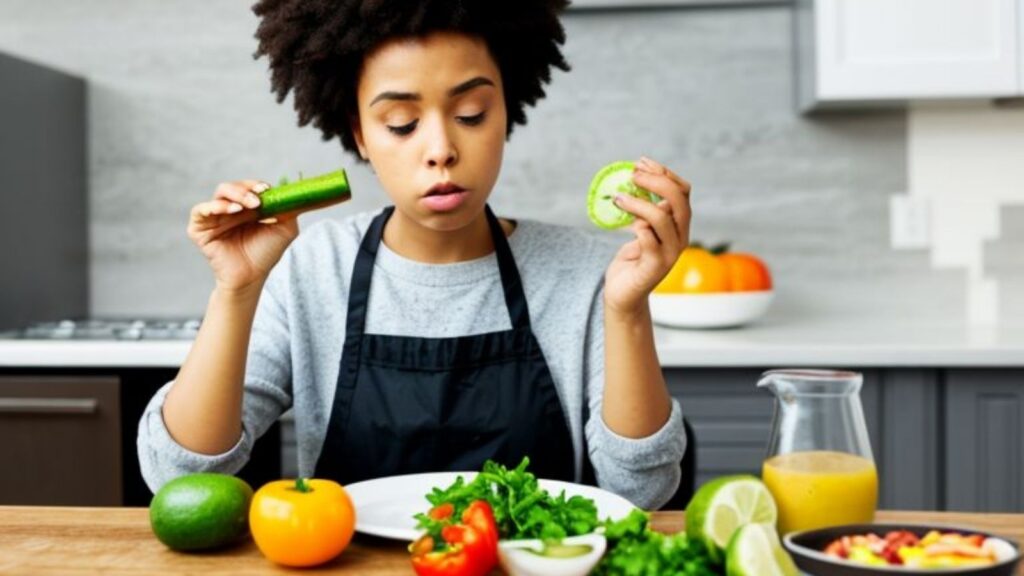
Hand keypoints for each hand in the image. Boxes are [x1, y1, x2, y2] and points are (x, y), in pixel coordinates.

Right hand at [187, 180, 299, 292]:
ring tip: (245, 207)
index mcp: (247, 206)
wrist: (251, 277)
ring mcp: (214, 217)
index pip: (249, 186)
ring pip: (219, 194)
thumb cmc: (265, 254)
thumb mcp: (285, 229)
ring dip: (234, 196)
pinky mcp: (199, 228)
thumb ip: (289, 209)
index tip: (266, 189)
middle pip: (233, 187)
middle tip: (257, 202)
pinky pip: (200, 210)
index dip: (256, 185)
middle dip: (246, 191)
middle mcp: (230, 208)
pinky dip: (215, 206)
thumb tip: (293, 192)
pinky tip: (231, 211)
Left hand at [603, 157, 691, 315]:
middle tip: (632, 175)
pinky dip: (638, 228)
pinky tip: (627, 225)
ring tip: (618, 198)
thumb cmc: (631, 261)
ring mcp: (669, 254)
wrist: (623, 295)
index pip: (683, 191)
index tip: (641, 162)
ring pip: (661, 217)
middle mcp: (680, 238)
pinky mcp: (654, 267)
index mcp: (679, 225)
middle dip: (656, 182)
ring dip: (638, 203)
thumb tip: (635, 178)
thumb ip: (644, 210)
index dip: (664, 173)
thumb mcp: (640, 229)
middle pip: (679, 200)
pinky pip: (649, 240)